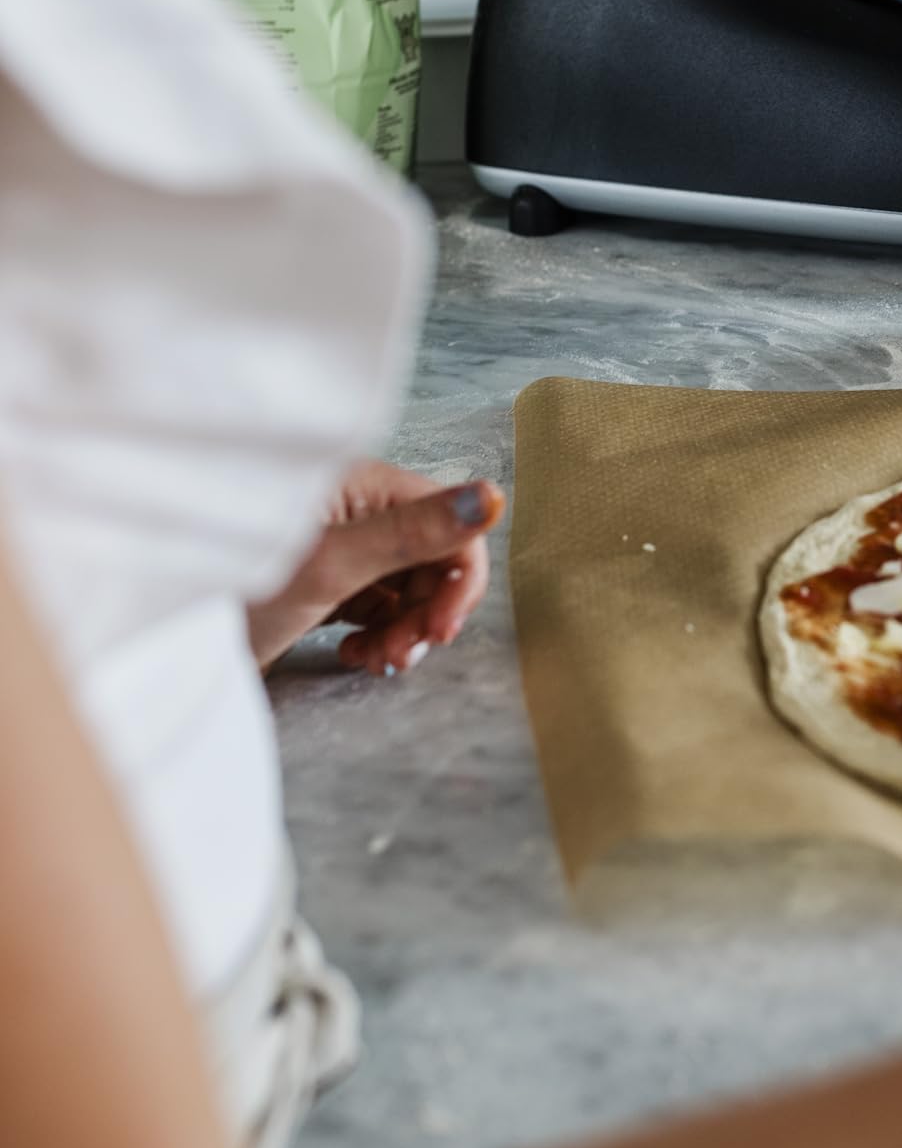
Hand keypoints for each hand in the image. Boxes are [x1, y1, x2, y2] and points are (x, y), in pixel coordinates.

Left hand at [247, 460, 503, 674]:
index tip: (441, 632)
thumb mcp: (332, 566)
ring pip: (408, 590)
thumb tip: (491, 496)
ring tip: (372, 661)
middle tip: (399, 657)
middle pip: (433, 562)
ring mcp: (342, 546)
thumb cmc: (234, 588)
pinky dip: (378, 635)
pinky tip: (352, 654)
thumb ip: (415, 534)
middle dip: (427, 614)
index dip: (458, 581)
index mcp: (364, 485)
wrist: (165, 638)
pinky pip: (378, 608)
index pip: (450, 525)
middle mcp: (358, 508)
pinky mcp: (325, 583)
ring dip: (404, 631)